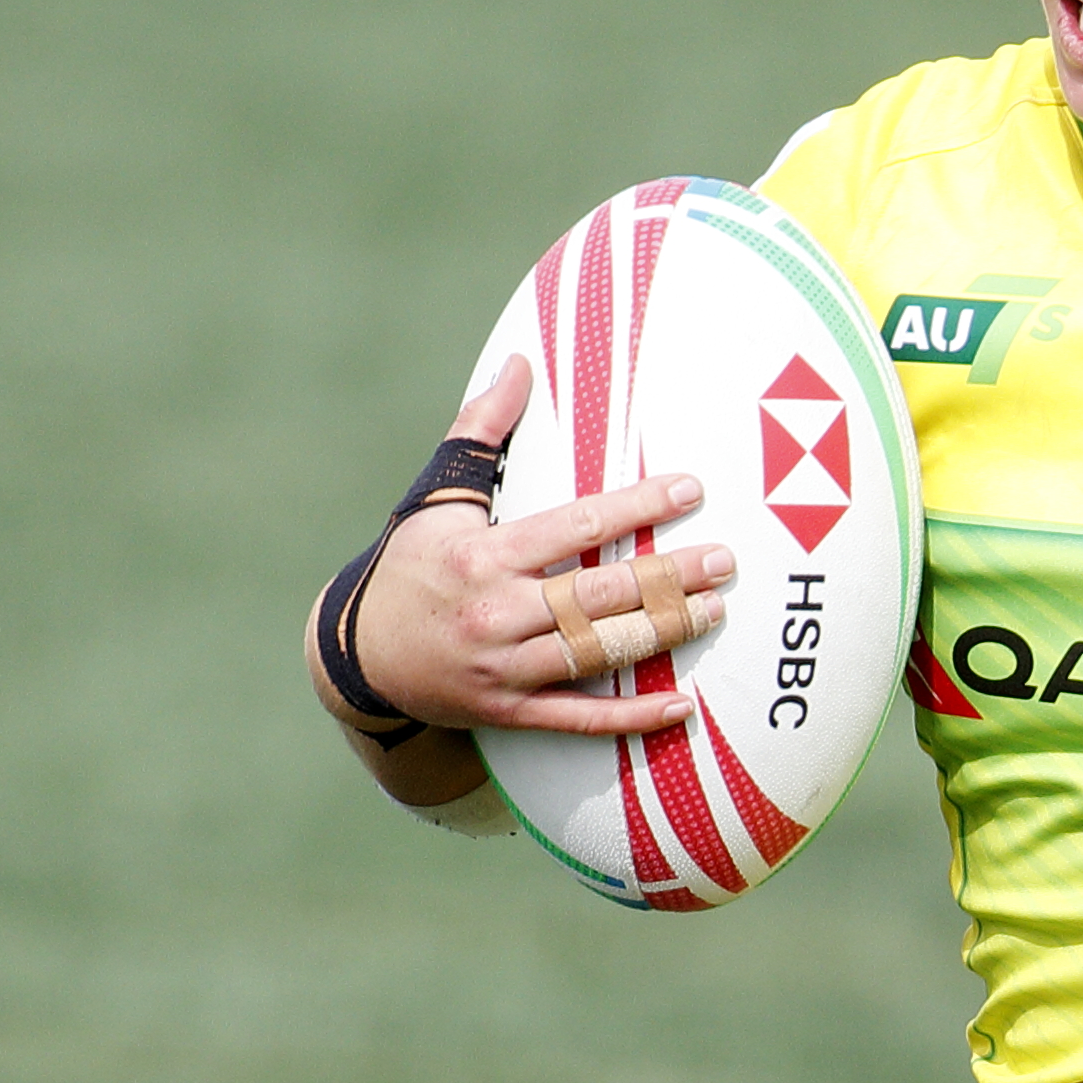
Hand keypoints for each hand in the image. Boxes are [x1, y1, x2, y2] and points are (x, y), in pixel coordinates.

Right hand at [340, 358, 735, 740]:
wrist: (358, 655)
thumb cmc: (409, 566)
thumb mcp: (437, 496)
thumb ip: (481, 430)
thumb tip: (518, 363)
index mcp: (486, 556)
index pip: (577, 527)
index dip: (638, 507)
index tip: (690, 491)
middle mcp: (498, 613)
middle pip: (598, 595)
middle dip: (667, 577)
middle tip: (723, 561)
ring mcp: (506, 668)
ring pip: (598, 653)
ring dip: (661, 634)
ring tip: (712, 612)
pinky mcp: (510, 712)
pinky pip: (581, 718)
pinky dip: (633, 718)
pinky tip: (682, 706)